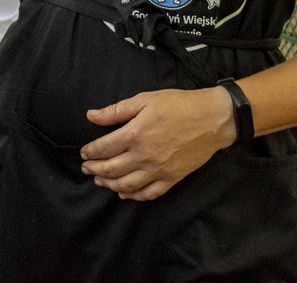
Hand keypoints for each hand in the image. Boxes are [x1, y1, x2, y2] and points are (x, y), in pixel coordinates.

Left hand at [79, 87, 234, 200]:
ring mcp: (159, 170)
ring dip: (109, 184)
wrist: (212, 120)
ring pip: (127, 185)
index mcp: (135, 134)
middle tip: (86, 168)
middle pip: (111, 169)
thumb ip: (117, 110)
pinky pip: (149, 193)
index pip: (104, 148)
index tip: (84, 152)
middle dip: (95, 169)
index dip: (90, 152)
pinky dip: (134, 196)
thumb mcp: (145, 100)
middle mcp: (144, 156)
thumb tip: (91, 115)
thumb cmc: (179, 105)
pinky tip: (125, 194)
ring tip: (100, 181)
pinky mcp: (172, 178)